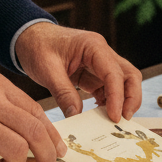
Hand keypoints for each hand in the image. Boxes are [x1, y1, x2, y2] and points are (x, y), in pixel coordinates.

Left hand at [14, 23, 142, 121]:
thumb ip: (63, 92)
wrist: (29, 38)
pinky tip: (101, 116)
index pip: (114, 73)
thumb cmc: (38, 47)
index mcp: (93, 46)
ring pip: (123, 83)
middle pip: (129, 75)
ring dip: (122, 102)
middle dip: (131, 98)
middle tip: (123, 120)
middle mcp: (102, 53)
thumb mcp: (47, 70)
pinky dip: (109, 103)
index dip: (117, 96)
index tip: (114, 117)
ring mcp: (100, 64)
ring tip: (113, 123)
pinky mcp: (94, 75)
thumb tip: (76, 116)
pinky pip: (109, 90)